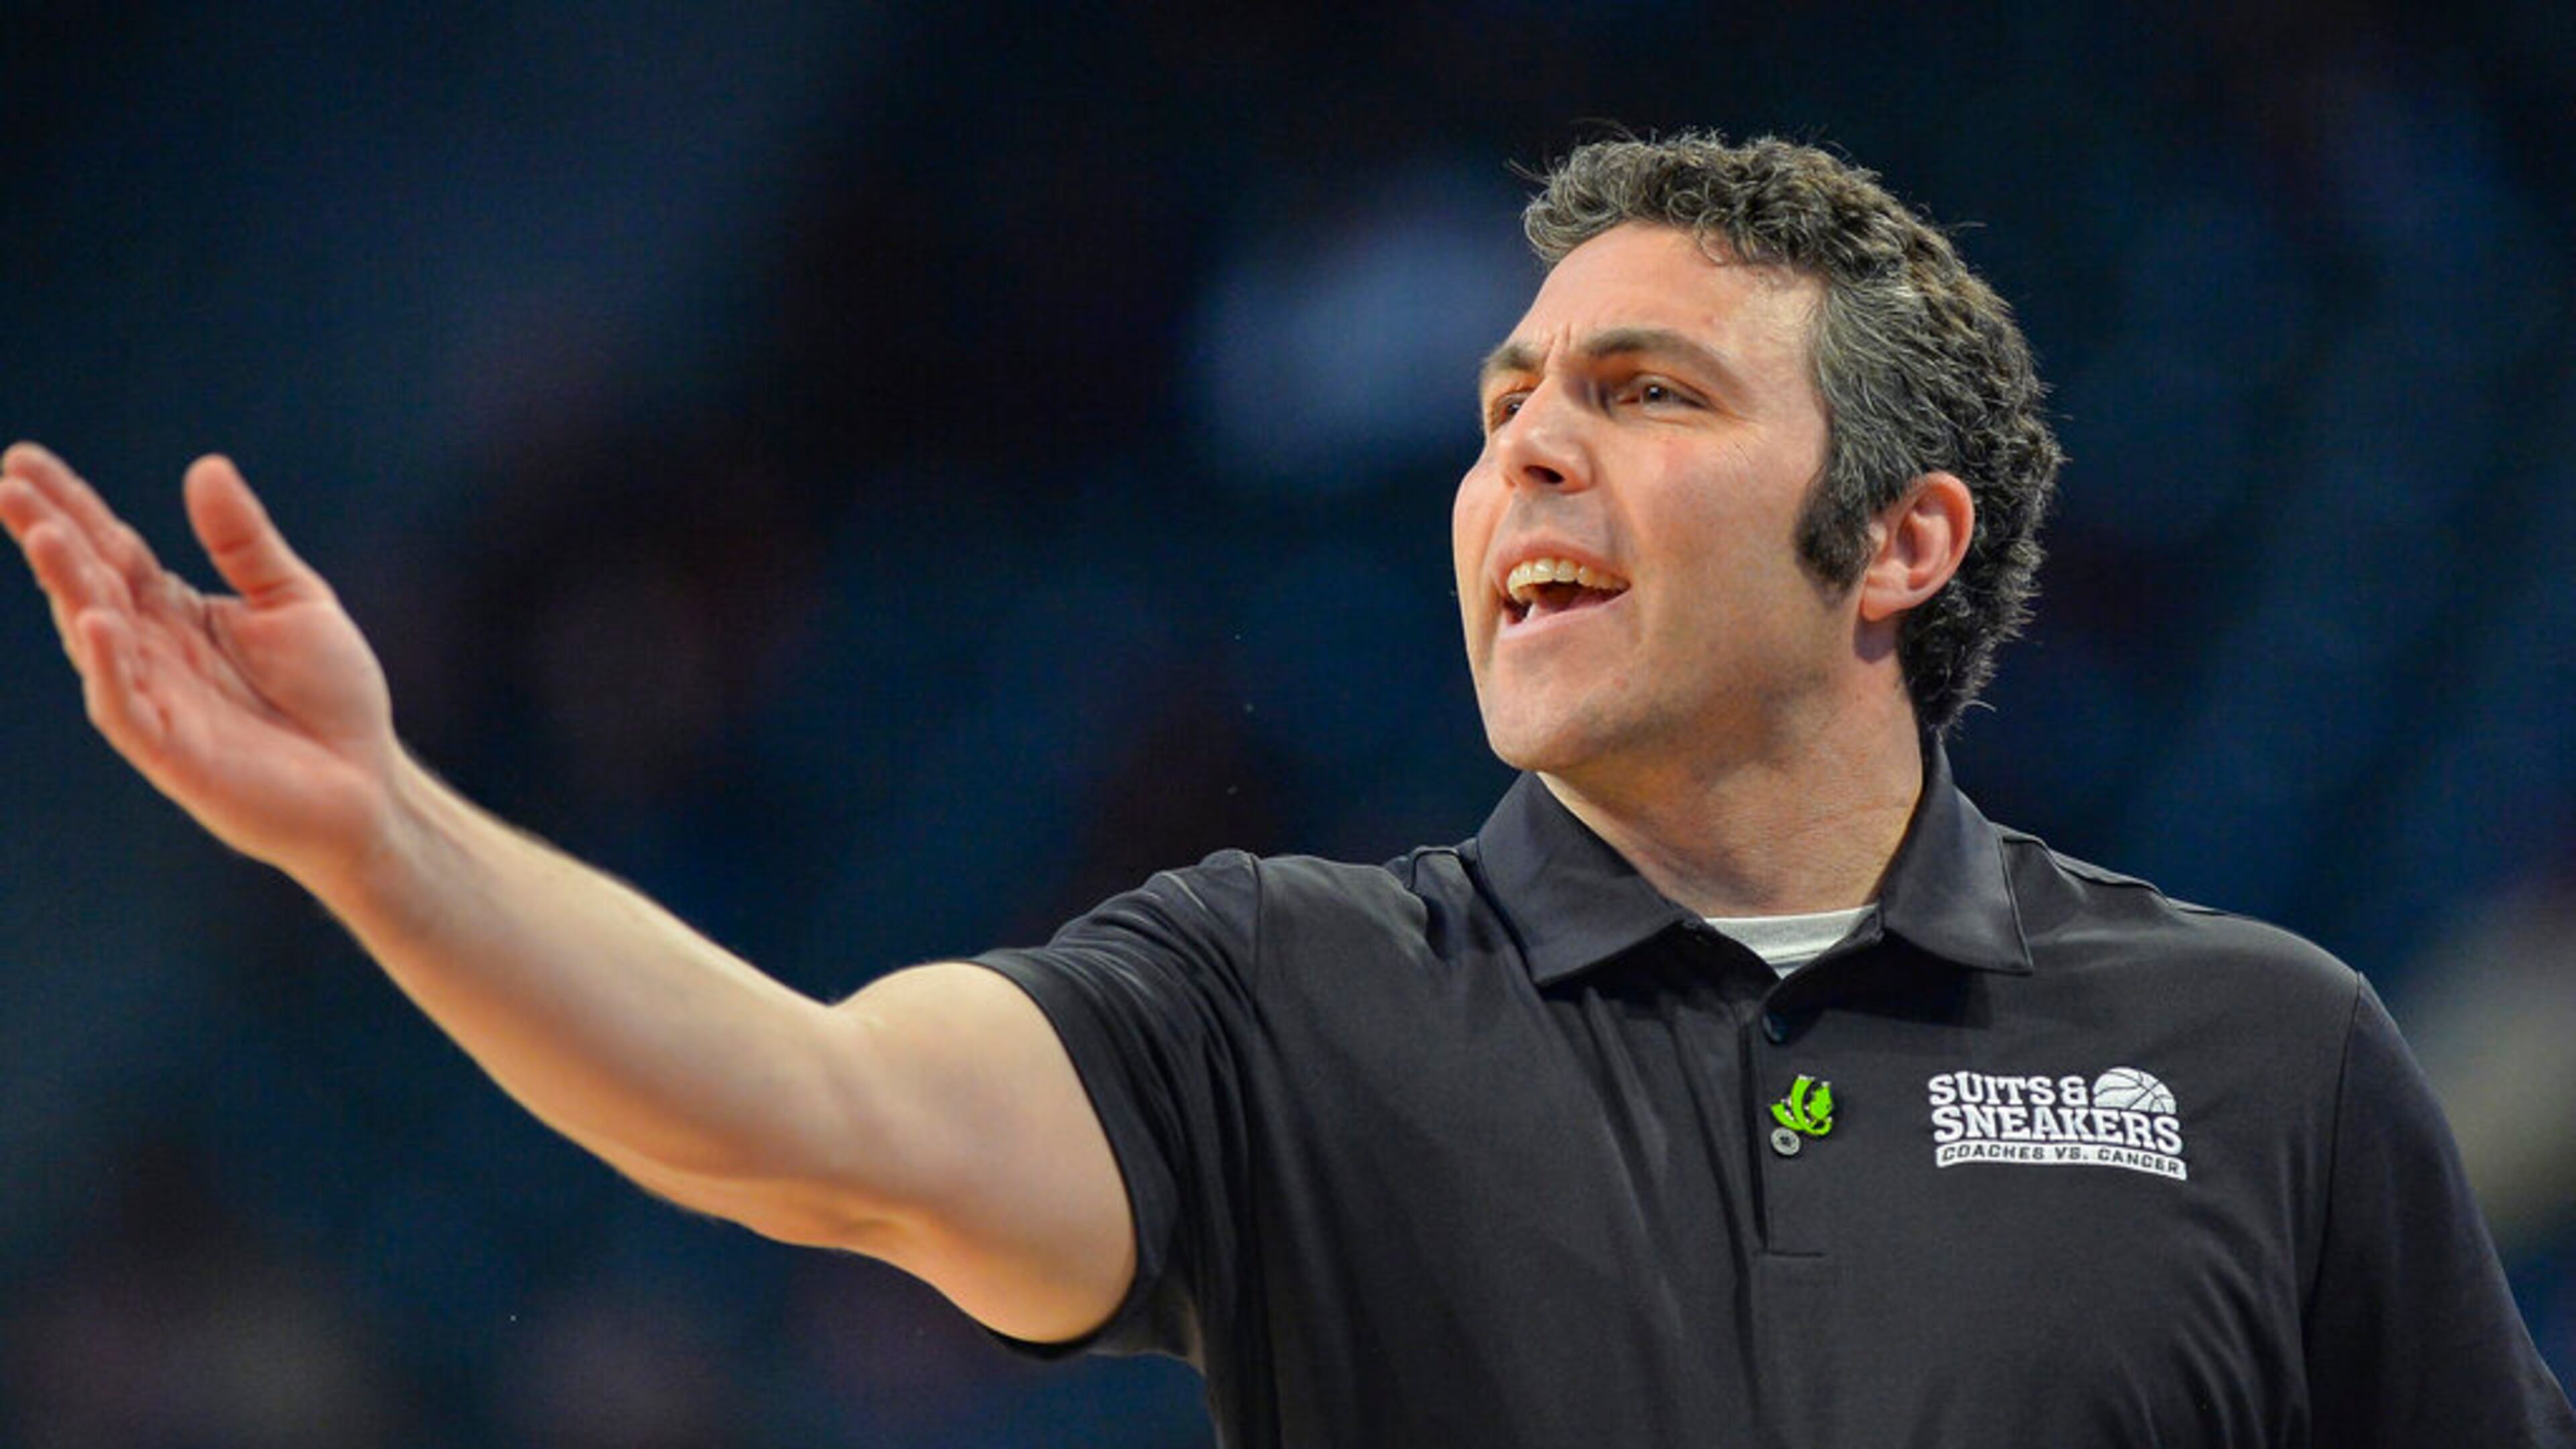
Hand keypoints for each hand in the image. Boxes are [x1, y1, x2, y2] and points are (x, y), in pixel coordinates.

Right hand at [1, 443, 400, 876]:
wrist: (371, 782)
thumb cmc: (331, 696)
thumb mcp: (296, 601)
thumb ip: (245, 542)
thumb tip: (205, 467)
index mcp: (176, 612)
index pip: (111, 549)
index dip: (70, 505)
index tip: (22, 457)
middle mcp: (152, 652)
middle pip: (90, 583)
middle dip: (49, 535)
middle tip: (8, 485)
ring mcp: (157, 702)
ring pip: (95, 639)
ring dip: (69, 589)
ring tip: (46, 536)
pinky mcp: (173, 753)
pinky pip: (126, 708)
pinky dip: (108, 667)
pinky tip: (95, 624)